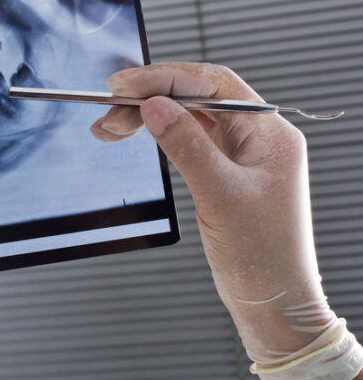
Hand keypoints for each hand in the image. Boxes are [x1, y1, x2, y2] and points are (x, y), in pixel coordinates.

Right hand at [89, 62, 333, 362]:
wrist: (272, 301)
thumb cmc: (263, 255)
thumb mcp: (220, 194)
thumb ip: (185, 145)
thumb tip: (154, 106)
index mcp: (270, 133)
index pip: (213, 84)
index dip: (165, 78)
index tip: (125, 85)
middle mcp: (257, 137)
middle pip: (196, 97)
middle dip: (149, 98)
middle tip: (109, 108)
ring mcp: (239, 153)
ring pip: (186, 116)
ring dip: (147, 117)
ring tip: (108, 127)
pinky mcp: (222, 170)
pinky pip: (185, 138)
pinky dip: (156, 136)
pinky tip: (133, 137)